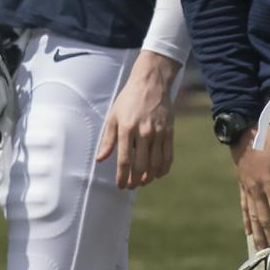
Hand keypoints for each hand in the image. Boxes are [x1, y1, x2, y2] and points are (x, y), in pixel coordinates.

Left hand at [96, 50, 178, 188]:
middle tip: (131, 186)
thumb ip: (108, 139)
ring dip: (149, 177)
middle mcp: (143, 132)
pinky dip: (163, 168)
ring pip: (155, 164)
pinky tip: (158, 174)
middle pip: (141, 166)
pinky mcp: (169, 131)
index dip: (122, 177)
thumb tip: (100, 159)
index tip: (120, 185)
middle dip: (135, 181)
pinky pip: (168, 156)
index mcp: (126, 128)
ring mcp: (158, 132)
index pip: (124, 161)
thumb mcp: (114, 116)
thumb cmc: (129, 99)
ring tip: (143, 182)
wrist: (151, 82)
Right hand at [232, 125, 269, 249]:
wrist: (241, 131)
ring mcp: (248, 188)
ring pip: (253, 216)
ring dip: (258, 233)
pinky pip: (244, 207)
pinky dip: (247, 221)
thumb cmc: (266, 136)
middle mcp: (257, 188)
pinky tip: (249, 232)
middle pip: (264, 217)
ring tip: (261, 249)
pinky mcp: (242, 185)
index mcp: (269, 180)